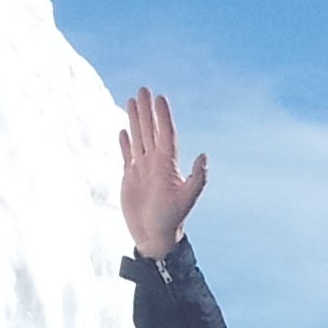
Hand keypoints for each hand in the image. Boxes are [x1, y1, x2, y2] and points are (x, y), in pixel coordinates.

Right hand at [118, 86, 207, 255]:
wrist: (154, 238)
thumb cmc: (171, 221)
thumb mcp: (186, 200)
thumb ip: (197, 178)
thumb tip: (204, 155)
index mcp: (168, 165)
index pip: (165, 134)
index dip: (163, 116)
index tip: (159, 97)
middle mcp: (155, 163)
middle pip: (150, 130)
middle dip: (146, 110)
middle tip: (143, 89)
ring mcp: (142, 169)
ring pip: (138, 138)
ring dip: (135, 120)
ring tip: (131, 100)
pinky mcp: (130, 178)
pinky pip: (127, 155)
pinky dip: (125, 143)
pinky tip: (123, 130)